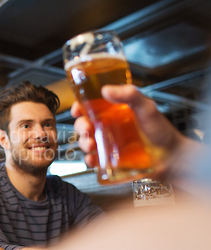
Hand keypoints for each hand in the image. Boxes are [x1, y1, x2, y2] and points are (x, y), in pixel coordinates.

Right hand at [71, 84, 195, 179]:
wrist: (172, 158)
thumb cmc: (162, 131)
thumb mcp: (147, 107)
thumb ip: (129, 95)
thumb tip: (106, 90)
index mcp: (114, 112)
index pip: (90, 106)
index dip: (80, 106)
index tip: (77, 109)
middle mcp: (108, 127)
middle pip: (84, 124)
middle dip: (80, 126)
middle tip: (86, 128)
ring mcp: (108, 144)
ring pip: (86, 142)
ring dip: (82, 143)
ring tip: (90, 145)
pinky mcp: (110, 160)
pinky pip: (93, 160)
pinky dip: (89, 160)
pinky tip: (93, 159)